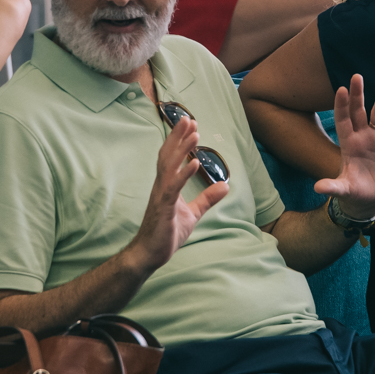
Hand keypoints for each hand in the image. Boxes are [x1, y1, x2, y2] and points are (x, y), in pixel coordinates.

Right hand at [126, 116, 229, 274]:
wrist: (149, 254)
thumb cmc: (166, 233)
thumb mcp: (193, 214)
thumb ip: (207, 199)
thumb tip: (225, 186)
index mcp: (166, 186)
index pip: (172, 158)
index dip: (180, 140)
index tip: (190, 124)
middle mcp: (161, 186)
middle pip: (168, 155)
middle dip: (178, 137)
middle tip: (189, 119)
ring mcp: (161, 196)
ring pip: (169, 166)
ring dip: (181, 149)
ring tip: (194, 134)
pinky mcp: (163, 208)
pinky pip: (173, 188)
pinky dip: (183, 174)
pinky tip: (193, 163)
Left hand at [313, 74, 374, 219]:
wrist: (372, 199)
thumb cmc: (354, 193)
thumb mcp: (344, 189)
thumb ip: (333, 186)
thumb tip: (317, 188)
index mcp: (348, 144)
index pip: (343, 120)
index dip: (342, 105)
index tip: (341, 89)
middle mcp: (361, 136)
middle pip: (358, 111)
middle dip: (357, 95)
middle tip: (356, 77)